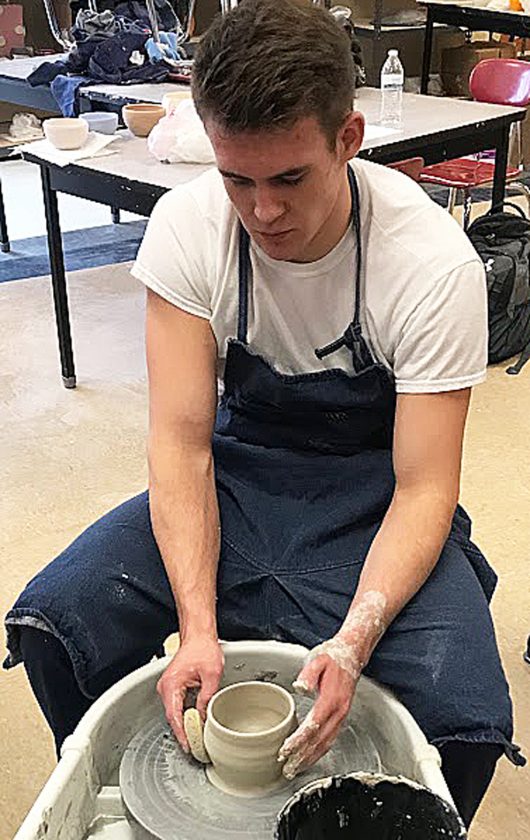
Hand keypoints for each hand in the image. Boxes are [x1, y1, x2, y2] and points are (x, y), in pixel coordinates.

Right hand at [157, 635, 223, 752]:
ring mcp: (168, 687)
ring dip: (184, 724)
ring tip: (196, 738)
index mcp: (172, 684)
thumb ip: (207, 697)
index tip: (188, 746)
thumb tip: (204, 716)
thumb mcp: (211, 674)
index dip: (181, 734)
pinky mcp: (173, 687)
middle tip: (196, 747)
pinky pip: (177, 706)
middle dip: (184, 732)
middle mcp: (166, 687)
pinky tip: (195, 722)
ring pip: (174, 712)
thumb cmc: (203, 649)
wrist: (198, 636)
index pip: (174, 716)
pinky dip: (185, 715)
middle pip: (172, 717)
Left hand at [278, 642, 359, 779]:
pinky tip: (311, 756)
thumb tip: (299, 688)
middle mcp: (338, 711)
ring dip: (311, 758)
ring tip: (296, 768)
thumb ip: (308, 675)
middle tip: (287, 769)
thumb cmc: (333, 657)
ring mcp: (342, 715)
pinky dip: (320, 751)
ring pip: (326, 743)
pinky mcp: (341, 716)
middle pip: (320, 741)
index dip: (298, 741)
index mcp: (331, 699)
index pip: (313, 726)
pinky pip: (330, 738)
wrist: (352, 654)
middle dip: (303, 757)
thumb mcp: (318, 660)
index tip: (285, 751)